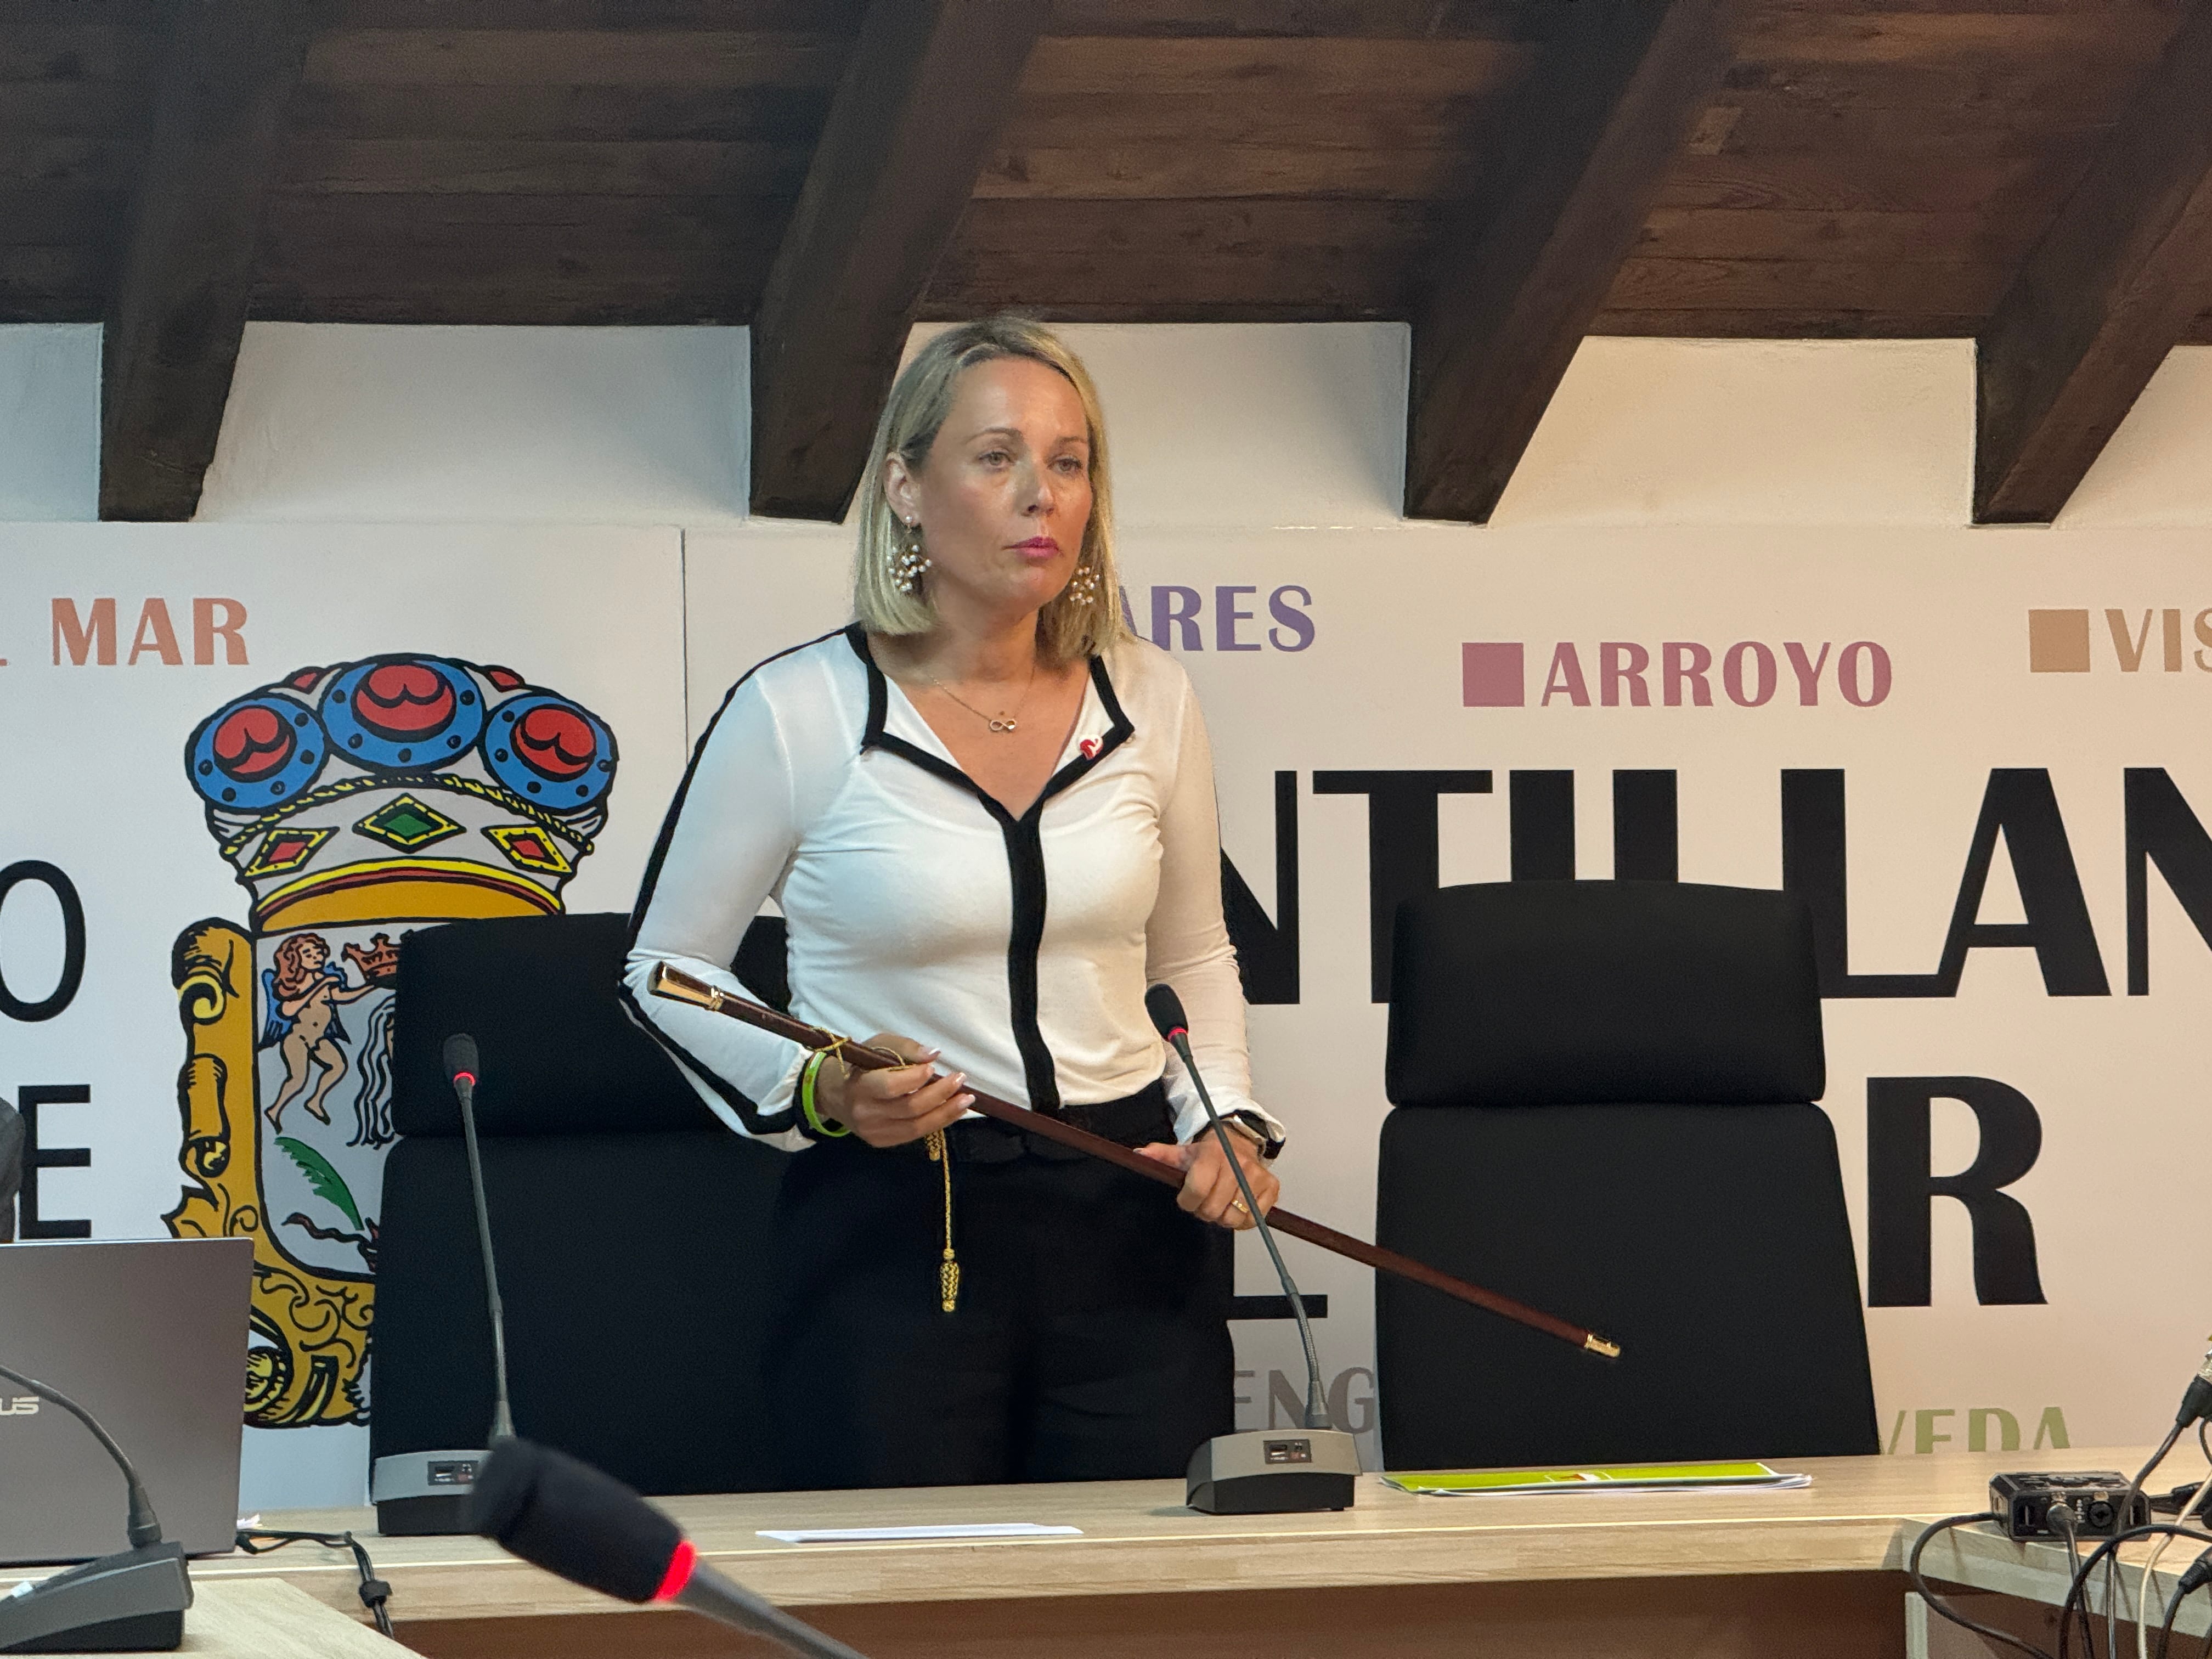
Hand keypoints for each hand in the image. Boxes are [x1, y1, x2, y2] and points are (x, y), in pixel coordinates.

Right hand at [814, 1034, 974, 1148]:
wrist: (835, 1094)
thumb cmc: (860, 1065)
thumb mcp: (878, 1046)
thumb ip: (905, 1048)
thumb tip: (933, 1055)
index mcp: (860, 1087)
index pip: (891, 1087)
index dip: (915, 1079)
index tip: (934, 1067)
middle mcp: (866, 1114)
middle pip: (910, 1108)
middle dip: (940, 1094)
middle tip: (960, 1079)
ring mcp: (873, 1131)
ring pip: (916, 1126)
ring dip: (946, 1113)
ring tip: (966, 1099)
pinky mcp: (881, 1141)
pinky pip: (914, 1134)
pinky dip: (937, 1123)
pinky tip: (952, 1112)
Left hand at [1134, 1128, 1278, 1230]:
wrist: (1238, 1142)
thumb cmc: (1208, 1153)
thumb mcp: (1182, 1152)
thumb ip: (1160, 1156)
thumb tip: (1139, 1156)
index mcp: (1213, 1154)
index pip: (1197, 1188)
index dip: (1188, 1201)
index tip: (1186, 1199)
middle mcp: (1237, 1163)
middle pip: (1214, 1209)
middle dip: (1204, 1211)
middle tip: (1204, 1202)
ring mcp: (1256, 1176)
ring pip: (1234, 1218)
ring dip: (1223, 1217)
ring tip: (1219, 1204)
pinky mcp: (1271, 1187)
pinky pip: (1254, 1219)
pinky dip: (1243, 1220)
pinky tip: (1235, 1207)